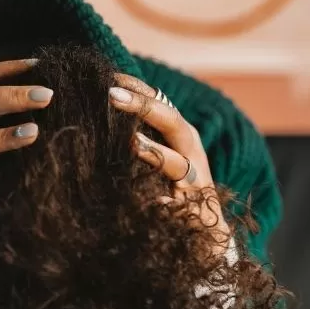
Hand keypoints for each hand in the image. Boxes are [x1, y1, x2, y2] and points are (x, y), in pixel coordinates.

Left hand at [108, 75, 231, 256]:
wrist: (208, 232)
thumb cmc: (174, 187)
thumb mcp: (159, 154)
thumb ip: (138, 132)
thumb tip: (101, 108)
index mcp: (180, 133)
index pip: (160, 100)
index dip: (136, 87)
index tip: (108, 75)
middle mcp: (191, 151)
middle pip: (171, 121)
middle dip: (143, 107)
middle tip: (111, 95)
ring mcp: (195, 181)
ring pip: (178, 162)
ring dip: (155, 152)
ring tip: (132, 143)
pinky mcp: (193, 210)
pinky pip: (177, 207)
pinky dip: (163, 204)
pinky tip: (152, 202)